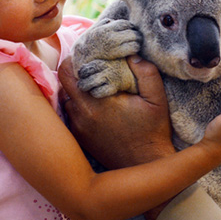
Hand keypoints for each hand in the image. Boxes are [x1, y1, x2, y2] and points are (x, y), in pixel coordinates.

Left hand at [59, 55, 174, 168]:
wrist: (146, 164)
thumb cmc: (153, 132)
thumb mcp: (157, 99)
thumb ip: (146, 72)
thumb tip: (132, 55)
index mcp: (96, 101)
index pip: (68, 70)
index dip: (77, 59)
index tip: (92, 57)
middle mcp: (81, 114)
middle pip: (63, 84)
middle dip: (76, 74)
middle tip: (94, 70)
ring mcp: (78, 128)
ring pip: (67, 99)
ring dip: (78, 91)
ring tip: (97, 89)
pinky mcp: (80, 138)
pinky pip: (72, 115)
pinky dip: (81, 108)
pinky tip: (98, 109)